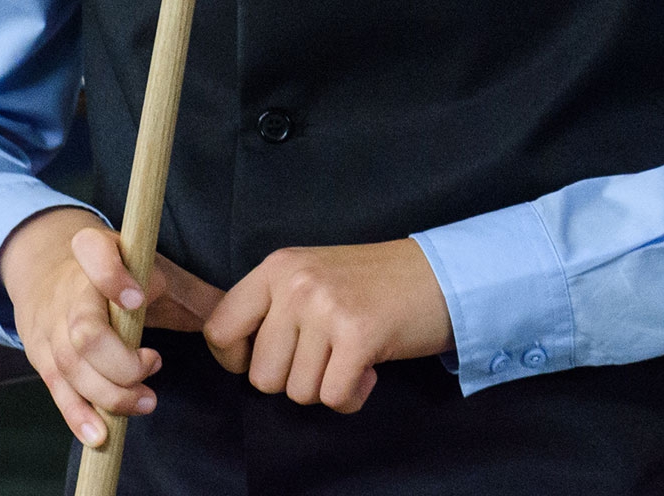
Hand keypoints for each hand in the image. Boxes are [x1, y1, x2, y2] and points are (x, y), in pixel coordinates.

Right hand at [0, 207, 224, 448]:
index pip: (93, 255)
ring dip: (110, 393)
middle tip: (154, 364)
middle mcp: (68, 292)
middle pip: (85, 330)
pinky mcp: (42, 359)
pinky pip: (58, 392)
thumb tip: (238, 317)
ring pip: (71, 367)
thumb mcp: (152, 268)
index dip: (112, 278)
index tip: (140, 298)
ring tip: (146, 402)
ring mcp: (51, 328)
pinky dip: (80, 416)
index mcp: (96, 254)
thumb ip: (189, 289)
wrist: (47, 269)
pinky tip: (101, 434)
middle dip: (121, 360)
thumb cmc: (118, 272)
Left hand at [203, 239, 453, 413]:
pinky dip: (352, 396)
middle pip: (261, 376)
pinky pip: (332, 396)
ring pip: (297, 392)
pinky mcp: (359, 334)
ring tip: (352, 356)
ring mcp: (327, 307)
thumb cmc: (375, 284)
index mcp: (279, 267)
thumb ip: (273, 305)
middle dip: (295, 379)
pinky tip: (368, 370)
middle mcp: (297, 284)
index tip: (273, 357)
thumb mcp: (312, 276)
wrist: (443, 275)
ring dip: (327, 386)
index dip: (238, 360)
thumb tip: (234, 355)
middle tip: (328, 355)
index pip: (220, 330)